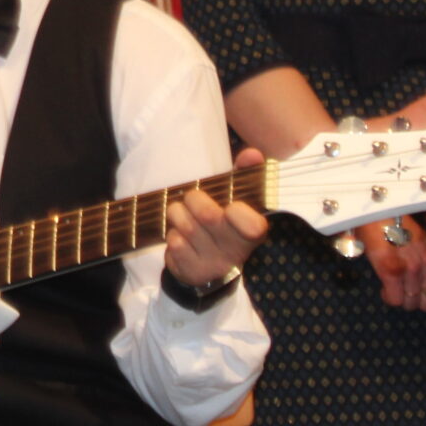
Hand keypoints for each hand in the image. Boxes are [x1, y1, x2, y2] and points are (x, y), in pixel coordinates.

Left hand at [164, 147, 270, 290]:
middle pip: (209, 217)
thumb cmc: (224, 226)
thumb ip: (245, 174)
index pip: (252, 226)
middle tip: (192, 197)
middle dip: (194, 199)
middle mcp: (236, 252)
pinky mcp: (191, 272)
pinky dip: (172, 233)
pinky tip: (181, 237)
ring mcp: (213, 264)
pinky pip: (173, 242)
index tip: (231, 207)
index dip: (238, 214)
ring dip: (178, 214)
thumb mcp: (237, 200)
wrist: (211, 268)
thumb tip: (251, 153)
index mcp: (253, 233)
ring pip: (185, 227)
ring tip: (182, 214)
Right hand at [363, 212, 425, 310]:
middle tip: (404, 291)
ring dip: (400, 299)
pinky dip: (388, 297)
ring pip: (410, 304)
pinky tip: (384, 286)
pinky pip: (394, 300)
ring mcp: (413, 268)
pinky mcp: (393, 270)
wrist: (378, 213)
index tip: (421, 295)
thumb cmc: (400, 229)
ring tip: (393, 286)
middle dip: (415, 302)